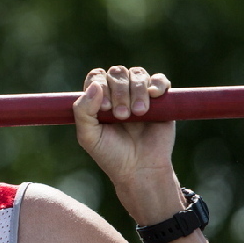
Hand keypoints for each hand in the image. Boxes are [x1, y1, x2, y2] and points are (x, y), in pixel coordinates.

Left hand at [73, 66, 175, 203]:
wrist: (140, 170)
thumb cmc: (111, 154)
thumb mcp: (88, 137)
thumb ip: (83, 112)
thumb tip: (94, 86)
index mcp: (99, 99)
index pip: (96, 77)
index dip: (100, 85)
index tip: (105, 108)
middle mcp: (118, 93)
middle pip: (117, 73)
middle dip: (119, 91)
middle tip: (122, 115)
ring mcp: (139, 94)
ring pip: (137, 74)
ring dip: (136, 90)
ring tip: (137, 114)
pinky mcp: (161, 100)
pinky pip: (159, 80)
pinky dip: (157, 84)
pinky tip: (154, 96)